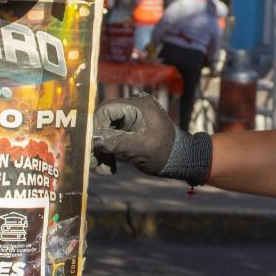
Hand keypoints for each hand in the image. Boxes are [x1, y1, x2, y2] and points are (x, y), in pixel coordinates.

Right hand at [92, 95, 211, 185]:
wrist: (181, 160)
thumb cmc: (166, 153)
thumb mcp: (140, 149)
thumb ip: (116, 142)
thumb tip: (94, 140)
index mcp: (139, 106)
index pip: (107, 109)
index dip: (96, 126)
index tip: (93, 146)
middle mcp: (133, 108)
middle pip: (104, 120)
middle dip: (97, 142)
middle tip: (93, 161)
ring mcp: (131, 118)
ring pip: (105, 131)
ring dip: (102, 150)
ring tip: (102, 169)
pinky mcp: (130, 129)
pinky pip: (112, 137)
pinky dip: (108, 151)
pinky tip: (108, 167)